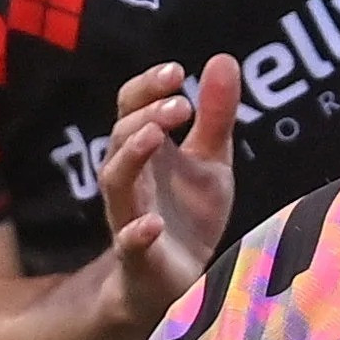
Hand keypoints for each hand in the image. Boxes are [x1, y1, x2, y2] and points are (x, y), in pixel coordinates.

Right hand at [97, 56, 238, 330]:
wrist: (178, 281)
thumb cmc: (188, 214)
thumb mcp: (211, 160)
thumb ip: (216, 115)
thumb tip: (223, 58)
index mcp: (146, 153)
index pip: (130, 108)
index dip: (147, 87)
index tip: (178, 71)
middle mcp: (131, 180)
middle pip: (120, 138)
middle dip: (146, 116)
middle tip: (180, 102)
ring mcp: (130, 217)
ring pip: (116, 183)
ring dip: (132, 155)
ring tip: (157, 136)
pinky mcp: (140, 258)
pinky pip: (129, 244)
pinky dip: (138, 233)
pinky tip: (153, 223)